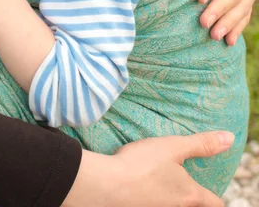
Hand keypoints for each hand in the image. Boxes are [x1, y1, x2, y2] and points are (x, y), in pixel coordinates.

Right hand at [64, 130, 233, 206]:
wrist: (108, 184)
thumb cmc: (142, 164)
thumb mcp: (173, 147)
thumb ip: (202, 144)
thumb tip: (229, 138)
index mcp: (190, 195)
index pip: (215, 203)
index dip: (215, 196)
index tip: (210, 188)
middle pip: (194, 206)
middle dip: (192, 196)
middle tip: (184, 181)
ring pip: (172, 205)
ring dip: (170, 196)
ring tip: (162, 181)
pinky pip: (154, 204)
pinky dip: (153, 197)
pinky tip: (142, 184)